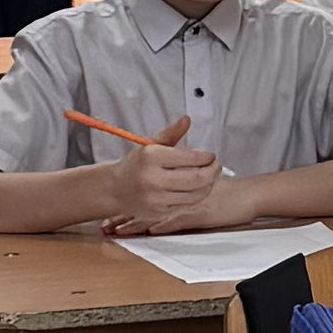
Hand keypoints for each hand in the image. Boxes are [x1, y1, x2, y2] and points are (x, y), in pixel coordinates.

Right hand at [105, 128, 228, 231]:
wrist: (115, 189)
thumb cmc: (136, 164)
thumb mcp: (150, 145)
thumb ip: (171, 133)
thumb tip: (187, 120)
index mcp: (151, 158)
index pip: (190, 158)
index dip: (207, 157)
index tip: (211, 155)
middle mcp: (153, 179)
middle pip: (197, 179)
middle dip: (213, 171)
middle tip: (217, 166)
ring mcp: (157, 199)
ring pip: (196, 195)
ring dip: (209, 185)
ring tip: (210, 177)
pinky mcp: (160, 213)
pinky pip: (187, 205)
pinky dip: (197, 196)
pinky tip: (199, 188)